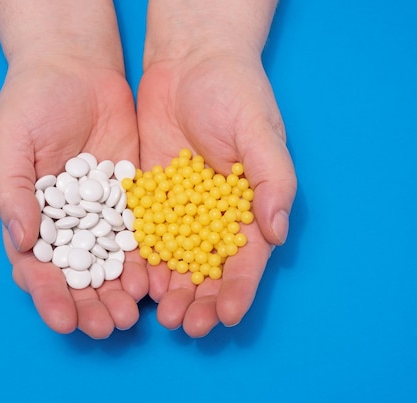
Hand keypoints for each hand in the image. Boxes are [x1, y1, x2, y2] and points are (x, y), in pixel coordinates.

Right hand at [0, 57, 147, 337]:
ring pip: (110, 264)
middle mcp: (67, 224)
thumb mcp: (8, 143)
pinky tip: (153, 282)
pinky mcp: (130, 200)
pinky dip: (144, 260)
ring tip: (130, 316)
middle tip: (105, 327)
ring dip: (118, 292)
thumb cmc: (30, 103)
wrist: (75, 69)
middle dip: (90, 304)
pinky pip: (139, 235)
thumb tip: (21, 240)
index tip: (63, 320)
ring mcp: (101, 215)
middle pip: (77, 276)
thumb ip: (9, 191)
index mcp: (30, 218)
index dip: (48, 295)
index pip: (37, 268)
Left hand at [137, 53, 295, 336]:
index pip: (247, 258)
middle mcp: (215, 215)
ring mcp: (181, 209)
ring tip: (163, 317)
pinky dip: (143, 261)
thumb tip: (278, 233)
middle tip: (187, 326)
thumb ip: (273, 182)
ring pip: (176, 260)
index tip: (229, 316)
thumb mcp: (260, 132)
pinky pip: (145, 235)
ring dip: (171, 291)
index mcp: (249, 206)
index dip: (240, 289)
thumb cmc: (235, 93)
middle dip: (201, 300)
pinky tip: (138, 284)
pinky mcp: (150, 198)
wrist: (189, 62)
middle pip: (210, 268)